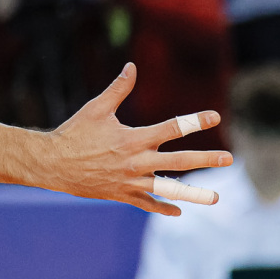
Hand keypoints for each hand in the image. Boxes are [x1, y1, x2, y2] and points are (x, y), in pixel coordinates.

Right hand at [42, 64, 233, 215]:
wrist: (49, 164)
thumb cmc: (74, 133)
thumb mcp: (96, 108)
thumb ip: (119, 89)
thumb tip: (131, 67)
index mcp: (134, 138)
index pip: (172, 128)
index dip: (194, 122)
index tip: (214, 117)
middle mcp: (136, 161)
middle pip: (178, 161)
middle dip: (206, 160)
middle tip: (229, 159)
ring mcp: (130, 181)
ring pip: (168, 189)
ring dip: (193, 194)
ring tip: (216, 198)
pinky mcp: (121, 194)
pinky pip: (147, 203)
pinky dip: (163, 207)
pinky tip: (179, 211)